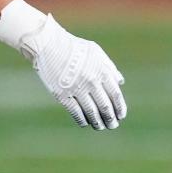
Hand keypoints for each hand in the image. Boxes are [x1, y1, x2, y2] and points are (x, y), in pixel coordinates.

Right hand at [0, 0, 126, 129]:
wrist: (50, 45)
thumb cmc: (75, 48)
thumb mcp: (96, 53)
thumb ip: (109, 67)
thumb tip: (120, 82)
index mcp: (101, 70)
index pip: (115, 94)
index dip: (120, 107)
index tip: (121, 116)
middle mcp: (91, 81)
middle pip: (105, 106)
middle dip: (111, 119)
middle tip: (113, 126)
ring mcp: (76, 88)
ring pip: (91, 112)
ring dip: (97, 122)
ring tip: (100, 127)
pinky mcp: (62, 94)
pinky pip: (75, 112)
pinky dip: (82, 120)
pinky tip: (85, 123)